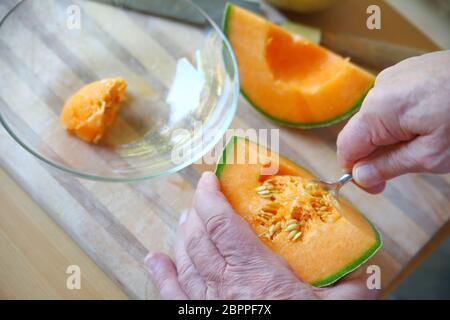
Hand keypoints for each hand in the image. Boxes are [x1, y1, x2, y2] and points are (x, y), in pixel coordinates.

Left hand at [144, 172, 376, 299]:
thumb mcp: (340, 307)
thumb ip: (353, 286)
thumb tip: (366, 271)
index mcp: (257, 275)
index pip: (222, 225)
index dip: (211, 198)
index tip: (209, 180)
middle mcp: (225, 287)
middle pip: (199, 238)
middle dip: (197, 212)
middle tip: (203, 197)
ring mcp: (208, 305)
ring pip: (185, 260)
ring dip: (182, 235)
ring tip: (185, 218)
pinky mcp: (201, 319)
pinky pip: (173, 295)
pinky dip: (162, 274)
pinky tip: (154, 259)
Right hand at [337, 50, 449, 192]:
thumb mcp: (431, 155)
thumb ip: (389, 166)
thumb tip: (359, 177)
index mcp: (378, 109)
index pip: (347, 148)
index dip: (357, 172)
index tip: (378, 187)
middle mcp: (379, 88)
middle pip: (362, 132)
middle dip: (379, 153)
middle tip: (412, 164)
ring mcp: (395, 75)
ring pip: (378, 117)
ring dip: (393, 136)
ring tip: (428, 138)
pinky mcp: (409, 70)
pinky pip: (393, 101)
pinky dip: (404, 118)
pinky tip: (430, 119)